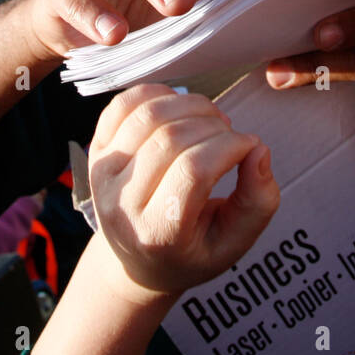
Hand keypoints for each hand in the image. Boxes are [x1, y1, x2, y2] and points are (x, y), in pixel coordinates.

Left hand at [87, 84, 279, 298]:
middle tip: (232, 136)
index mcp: (157, 234)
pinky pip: (122, 104)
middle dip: (214, 126)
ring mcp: (103, 173)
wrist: (138, 259)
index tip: (250, 145)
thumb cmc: (191, 250)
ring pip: (148, 116)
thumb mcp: (234, 243)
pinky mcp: (95, 150)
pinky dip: (157, 94)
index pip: (193, 171)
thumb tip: (259, 151)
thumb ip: (257, 202)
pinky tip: (180, 108)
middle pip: (170, 139)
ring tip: (211, 121)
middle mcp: (121, 203)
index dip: (229, 146)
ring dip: (190, 105)